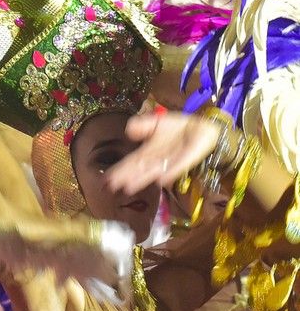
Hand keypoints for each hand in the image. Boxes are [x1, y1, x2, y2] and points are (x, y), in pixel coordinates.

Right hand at [104, 109, 221, 194]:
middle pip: (140, 169)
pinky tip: (161, 180)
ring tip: (129, 187)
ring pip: (155, 171)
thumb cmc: (177, 128)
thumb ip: (142, 125)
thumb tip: (129, 130)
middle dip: (127, 177)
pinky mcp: (189, 158)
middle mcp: (158, 159)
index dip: (121, 170)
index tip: (108, 180)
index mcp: (149, 151)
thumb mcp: (155, 122)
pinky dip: (170, 172)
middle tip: (112, 186)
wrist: (201, 128)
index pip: (132, 162)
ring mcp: (173, 161)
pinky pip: (179, 165)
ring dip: (142, 179)